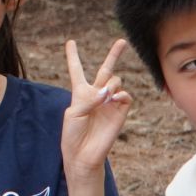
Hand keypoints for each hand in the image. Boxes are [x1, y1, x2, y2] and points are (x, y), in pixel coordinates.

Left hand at [60, 38, 131, 177]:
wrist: (83, 154)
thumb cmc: (73, 134)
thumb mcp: (74, 113)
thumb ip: (89, 99)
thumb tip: (108, 92)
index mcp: (80, 93)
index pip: (77, 70)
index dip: (73, 56)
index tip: (70, 42)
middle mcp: (96, 94)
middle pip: (106, 69)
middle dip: (114, 54)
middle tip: (122, 41)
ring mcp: (110, 102)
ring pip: (116, 80)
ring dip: (111, 84)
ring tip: (105, 96)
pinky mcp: (120, 111)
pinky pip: (125, 96)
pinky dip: (120, 94)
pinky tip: (113, 99)